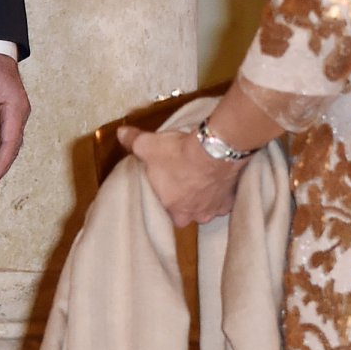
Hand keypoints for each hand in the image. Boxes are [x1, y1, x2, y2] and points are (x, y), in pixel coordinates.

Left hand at [116, 123, 246, 225]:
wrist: (214, 150)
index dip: (165, 196)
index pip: (166, 210)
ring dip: (204, 194)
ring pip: (206, 207)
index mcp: (173, 209)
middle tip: (184, 179)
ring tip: (201, 176)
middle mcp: (194, 215)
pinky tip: (217, 177)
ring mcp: (214, 209)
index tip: (166, 183)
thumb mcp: (148, 144)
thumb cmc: (178, 153)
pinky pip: (224, 200)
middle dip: (186, 199)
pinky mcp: (230, 200)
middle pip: (187, 211)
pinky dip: (221, 190)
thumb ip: (132, 141)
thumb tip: (120, 134)